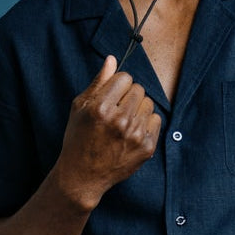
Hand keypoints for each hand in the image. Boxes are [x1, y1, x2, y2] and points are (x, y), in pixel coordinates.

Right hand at [58, 55, 161, 208]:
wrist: (83, 175)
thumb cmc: (78, 138)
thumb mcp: (80, 108)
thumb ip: (98, 82)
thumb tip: (112, 59)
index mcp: (101, 108)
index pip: (125, 77)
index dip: (117, 85)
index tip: (111, 95)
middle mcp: (120, 121)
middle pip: (139, 89)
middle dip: (128, 96)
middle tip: (116, 111)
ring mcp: (135, 136)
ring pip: (149, 103)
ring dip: (138, 109)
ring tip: (123, 123)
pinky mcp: (146, 148)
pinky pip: (156, 120)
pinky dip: (146, 124)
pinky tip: (131, 133)